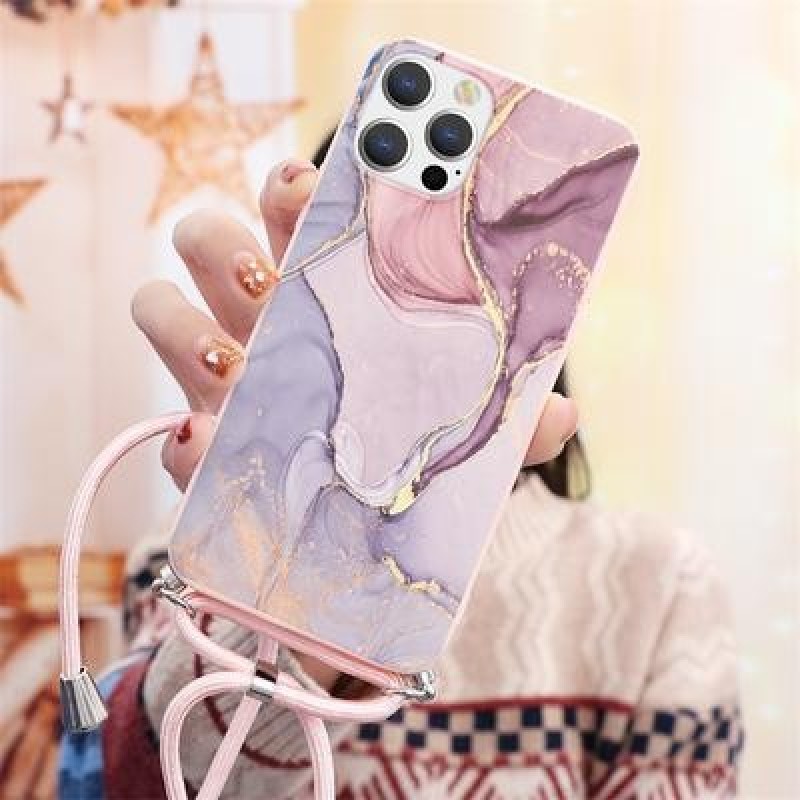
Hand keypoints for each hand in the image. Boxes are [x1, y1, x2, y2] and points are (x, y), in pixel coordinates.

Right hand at [132, 157, 578, 685]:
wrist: (368, 528)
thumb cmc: (413, 445)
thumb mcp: (466, 425)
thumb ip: (514, 421)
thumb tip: (564, 412)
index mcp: (323, 290)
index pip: (288, 208)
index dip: (289, 187)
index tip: (311, 189)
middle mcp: (261, 318)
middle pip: (206, 239)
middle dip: (222, 242)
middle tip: (266, 276)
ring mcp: (220, 374)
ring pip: (157, 305)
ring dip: (182, 325)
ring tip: (231, 366)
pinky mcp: (200, 444)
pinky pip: (163, 427)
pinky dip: (180, 436)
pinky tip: (215, 441)